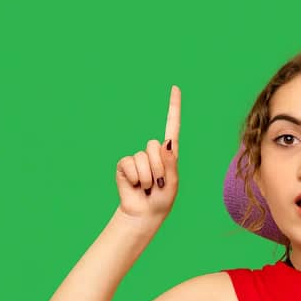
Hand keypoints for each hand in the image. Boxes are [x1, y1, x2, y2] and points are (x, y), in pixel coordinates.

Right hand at [115, 85, 180, 222]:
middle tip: (157, 182)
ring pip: (143, 157)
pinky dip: (135, 178)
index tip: (175, 87)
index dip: (173, 107)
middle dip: (158, 167)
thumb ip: (170, 162)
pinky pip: (130, 164)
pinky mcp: (125, 164)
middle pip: (155, 145)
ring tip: (148, 186)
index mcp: (170, 153)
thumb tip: (164, 141)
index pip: (172, 126)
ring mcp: (138, 157)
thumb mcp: (172, 181)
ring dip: (147, 176)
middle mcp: (153, 152)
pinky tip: (136, 185)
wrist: (144, 213)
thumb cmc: (162, 199)